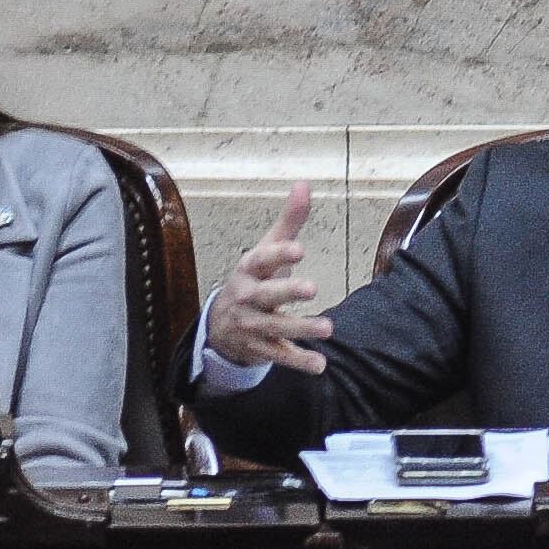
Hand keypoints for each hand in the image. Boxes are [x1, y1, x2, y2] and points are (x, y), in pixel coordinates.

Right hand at [208, 184, 334, 373]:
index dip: (278, 254)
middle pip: (265, 295)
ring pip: (275, 328)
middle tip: (312, 289)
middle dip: (286, 292)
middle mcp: (247, 298)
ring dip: (301, 329)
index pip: (260, 259)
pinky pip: (279, 356)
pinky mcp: (259, 349)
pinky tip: (319, 364)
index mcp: (249, 270)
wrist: (221, 327)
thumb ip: (289, 222)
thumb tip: (304, 184)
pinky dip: (298, 361)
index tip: (299, 248)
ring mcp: (252, 326)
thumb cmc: (254, 281)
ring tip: (328, 328)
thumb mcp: (267, 252)